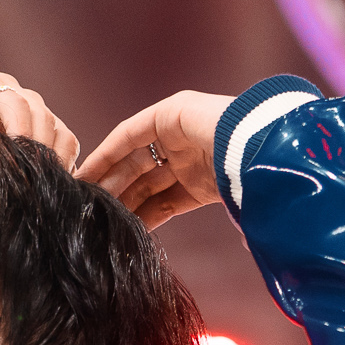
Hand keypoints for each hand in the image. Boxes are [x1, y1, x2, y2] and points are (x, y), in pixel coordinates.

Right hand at [76, 91, 231, 227]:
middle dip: (111, 185)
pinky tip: (131, 229)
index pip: (126, 140)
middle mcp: (176, 140)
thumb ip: (148, 133)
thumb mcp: (179, 114)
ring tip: (102, 221)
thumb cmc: (224, 126)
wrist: (265, 148)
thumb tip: (138, 152)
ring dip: (126, 203)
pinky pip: (169, 202)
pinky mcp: (202, 188)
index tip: (80, 178)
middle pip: (134, 165)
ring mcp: (189, 165)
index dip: (102, 159)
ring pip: (148, 186)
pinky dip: (151, 215)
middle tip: (86, 205)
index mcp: (169, 117)